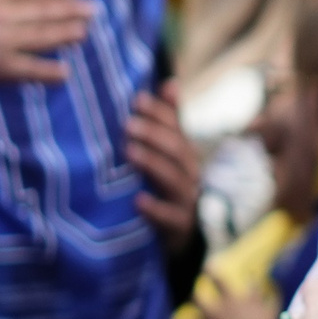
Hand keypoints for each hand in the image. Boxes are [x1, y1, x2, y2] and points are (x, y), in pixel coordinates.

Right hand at [0, 0, 95, 87]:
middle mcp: (0, 15)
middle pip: (42, 11)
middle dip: (70, 11)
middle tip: (94, 10)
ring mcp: (1, 40)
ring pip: (43, 36)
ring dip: (66, 34)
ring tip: (85, 33)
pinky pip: (30, 69)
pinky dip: (49, 72)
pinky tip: (65, 73)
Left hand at [125, 82, 202, 251]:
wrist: (175, 237)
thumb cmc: (163, 188)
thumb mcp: (166, 155)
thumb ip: (168, 122)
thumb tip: (170, 82)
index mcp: (184, 155)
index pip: (177, 129)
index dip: (160, 113)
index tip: (136, 99)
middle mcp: (190, 175)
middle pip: (178, 151)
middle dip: (155, 136)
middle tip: (128, 124)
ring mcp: (186, 201)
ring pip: (176, 180)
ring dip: (153, 164)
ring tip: (130, 153)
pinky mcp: (179, 227)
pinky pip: (171, 217)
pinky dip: (156, 210)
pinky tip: (138, 201)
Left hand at [190, 273, 278, 318]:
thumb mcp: (268, 311)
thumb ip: (261, 293)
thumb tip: (255, 277)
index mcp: (230, 302)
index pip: (218, 280)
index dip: (211, 271)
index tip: (207, 266)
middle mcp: (213, 314)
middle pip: (196, 300)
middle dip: (197, 298)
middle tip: (198, 299)